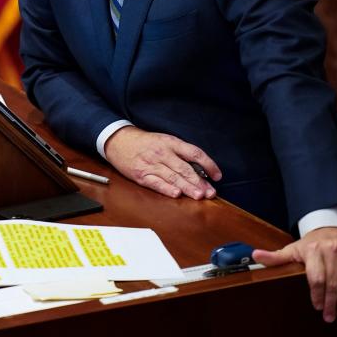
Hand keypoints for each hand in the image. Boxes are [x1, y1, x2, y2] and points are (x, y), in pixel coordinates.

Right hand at [103, 127, 220, 198]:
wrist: (119, 141)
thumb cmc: (144, 142)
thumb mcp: (164, 140)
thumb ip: (180, 153)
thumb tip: (199, 169)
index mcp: (171, 142)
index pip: (194, 153)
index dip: (208, 164)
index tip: (217, 175)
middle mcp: (162, 153)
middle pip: (184, 168)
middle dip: (199, 182)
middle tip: (210, 192)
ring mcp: (151, 164)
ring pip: (172, 177)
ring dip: (187, 188)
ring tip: (198, 196)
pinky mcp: (141, 175)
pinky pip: (156, 183)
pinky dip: (166, 189)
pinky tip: (176, 194)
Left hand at [252, 227, 336, 322]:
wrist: (330, 226)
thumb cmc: (310, 244)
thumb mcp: (292, 249)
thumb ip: (275, 257)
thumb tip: (255, 255)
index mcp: (313, 249)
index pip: (316, 278)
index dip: (317, 295)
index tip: (317, 307)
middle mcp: (332, 248)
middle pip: (332, 282)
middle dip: (331, 302)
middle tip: (329, 316)